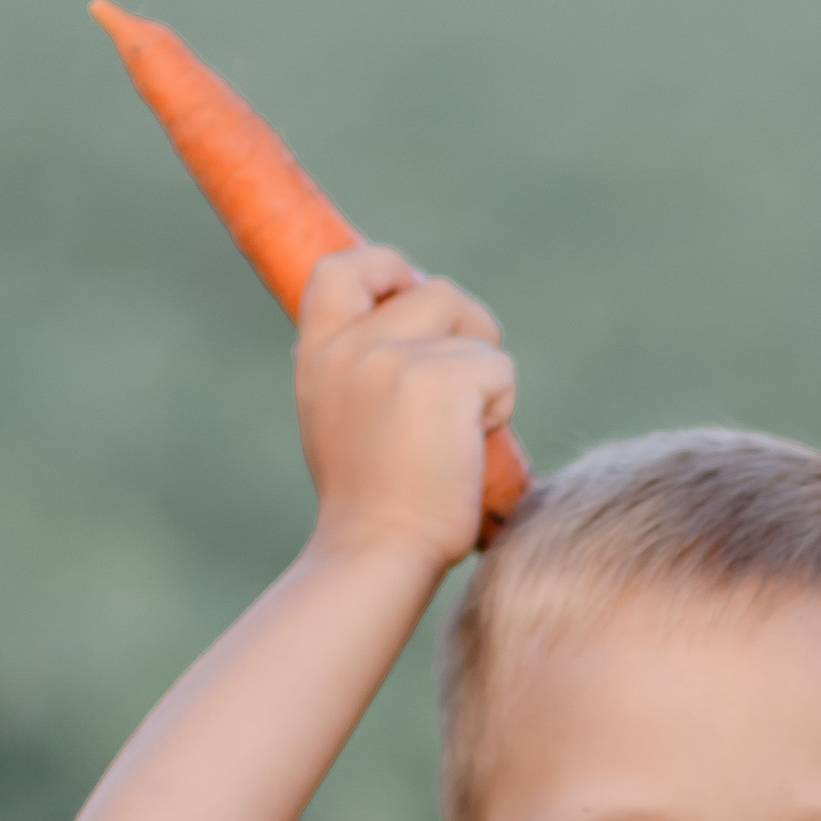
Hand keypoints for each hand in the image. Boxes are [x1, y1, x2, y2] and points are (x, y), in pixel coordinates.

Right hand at [294, 243, 518, 576]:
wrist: (377, 555)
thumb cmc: (371, 504)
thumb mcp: (340, 418)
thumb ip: (361, 365)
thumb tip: (409, 309)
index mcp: (319, 354)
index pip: (341, 267)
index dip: (388, 266)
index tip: (413, 292)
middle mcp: (352, 348)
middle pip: (434, 289)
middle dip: (467, 329)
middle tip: (468, 387)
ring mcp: (395, 361)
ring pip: (474, 327)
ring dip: (486, 371)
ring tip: (465, 428)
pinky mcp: (443, 383)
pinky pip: (499, 369)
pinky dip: (501, 408)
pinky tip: (474, 449)